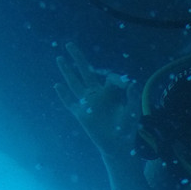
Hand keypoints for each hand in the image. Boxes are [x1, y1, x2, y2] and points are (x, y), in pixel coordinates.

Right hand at [55, 42, 139, 157]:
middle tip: (70, 44)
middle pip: (86, 72)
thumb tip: (131, 82)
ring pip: (74, 83)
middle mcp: (97, 94)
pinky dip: (64, 95)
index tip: (126, 84)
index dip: (117, 79)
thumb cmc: (127, 127)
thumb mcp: (133, 112)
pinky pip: (70, 102)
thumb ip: (132, 97)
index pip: (110, 77)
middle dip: (79, 58)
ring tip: (60, 58)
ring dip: (67, 71)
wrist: (118, 145)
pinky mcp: (81, 114)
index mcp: (111, 92)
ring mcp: (87, 103)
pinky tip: (57, 85)